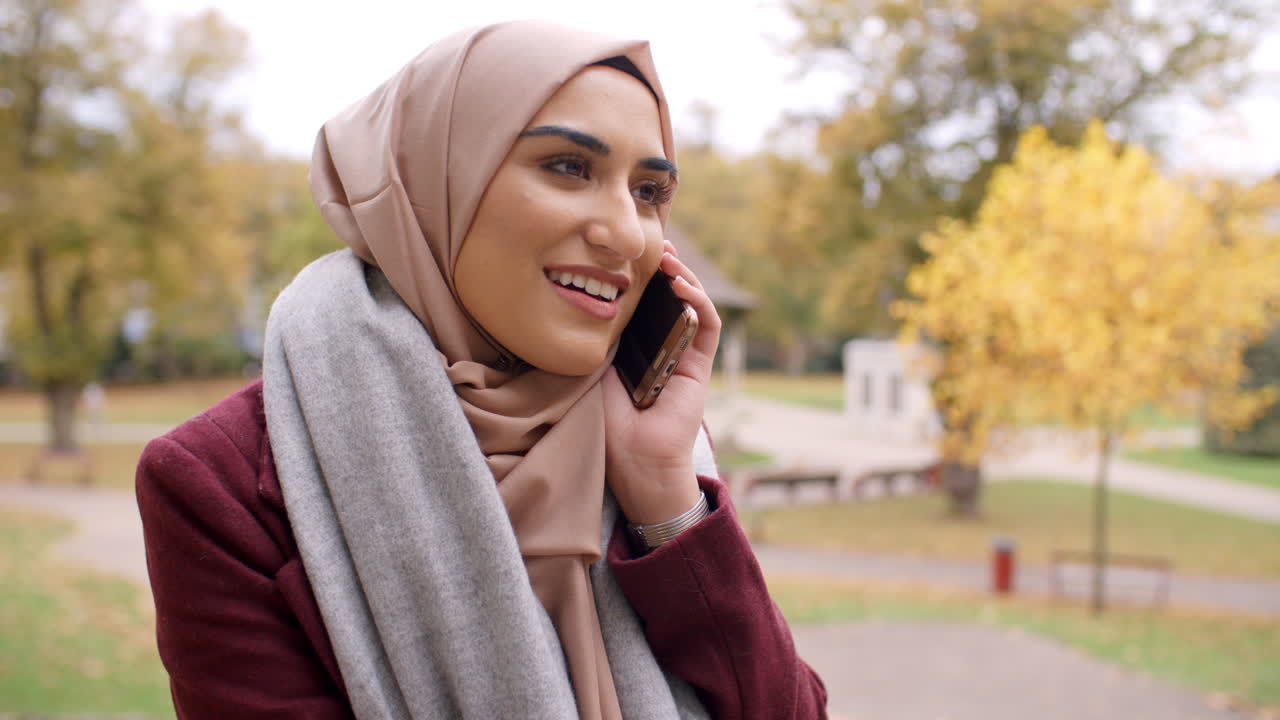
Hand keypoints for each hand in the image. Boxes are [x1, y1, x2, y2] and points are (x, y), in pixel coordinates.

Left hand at [602, 240, 721, 523]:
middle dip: (664, 268)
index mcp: (638, 348)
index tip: (626, 252)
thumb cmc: (610, 423)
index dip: (640, 277)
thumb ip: (599, 337)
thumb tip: (587, 297)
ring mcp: (685, 355)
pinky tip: (681, 285)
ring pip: (692, 305)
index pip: (643, 303)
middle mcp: (664, 347)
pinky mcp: (701, 366)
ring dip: (683, 277)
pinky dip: (698, 302)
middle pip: (670, 298)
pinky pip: (706, 326)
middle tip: (650, 243)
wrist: (635, 459)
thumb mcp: (595, 369)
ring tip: (667, 256)